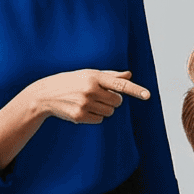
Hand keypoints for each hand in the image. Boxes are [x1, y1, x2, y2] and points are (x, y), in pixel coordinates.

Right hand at [35, 70, 149, 123]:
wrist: (45, 95)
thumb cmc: (71, 81)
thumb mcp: (88, 74)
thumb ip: (110, 75)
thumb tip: (129, 73)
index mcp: (94, 76)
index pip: (119, 83)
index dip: (135, 89)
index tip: (147, 95)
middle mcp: (90, 89)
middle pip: (117, 101)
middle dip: (113, 100)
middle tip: (99, 95)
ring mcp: (84, 104)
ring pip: (110, 112)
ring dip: (104, 108)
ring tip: (88, 101)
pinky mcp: (79, 116)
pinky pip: (100, 119)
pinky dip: (95, 116)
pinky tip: (83, 109)